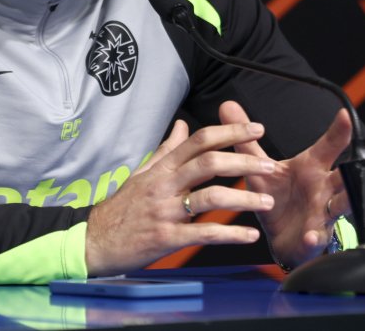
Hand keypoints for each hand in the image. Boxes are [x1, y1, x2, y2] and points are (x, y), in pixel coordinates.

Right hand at [85, 119, 276, 275]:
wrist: (94, 240)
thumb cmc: (121, 208)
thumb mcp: (141, 174)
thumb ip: (166, 150)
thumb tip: (182, 125)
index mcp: (161, 168)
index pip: (198, 141)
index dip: (229, 132)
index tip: (255, 128)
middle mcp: (164, 185)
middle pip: (208, 163)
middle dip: (243, 160)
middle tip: (270, 164)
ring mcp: (165, 211)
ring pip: (210, 197)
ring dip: (243, 198)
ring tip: (267, 202)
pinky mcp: (166, 238)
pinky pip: (203, 233)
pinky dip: (229, 234)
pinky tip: (249, 235)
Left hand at [218, 101, 352, 268]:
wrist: (281, 237)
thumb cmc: (277, 197)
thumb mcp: (259, 167)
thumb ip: (246, 139)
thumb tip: (228, 106)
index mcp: (312, 168)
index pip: (328, 146)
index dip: (338, 131)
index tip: (345, 115)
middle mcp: (323, 189)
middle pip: (343, 175)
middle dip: (350, 168)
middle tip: (356, 161)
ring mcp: (322, 214)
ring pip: (341, 206)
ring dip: (343, 202)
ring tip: (342, 198)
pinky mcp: (314, 238)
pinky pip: (317, 238)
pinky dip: (314, 237)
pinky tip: (311, 235)